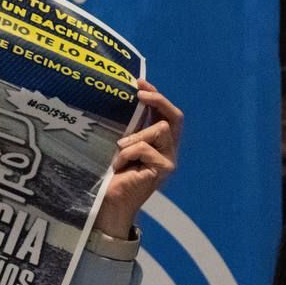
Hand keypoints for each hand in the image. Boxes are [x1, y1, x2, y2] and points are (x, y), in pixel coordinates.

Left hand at [93, 79, 182, 236]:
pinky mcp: (163, 169)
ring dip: (135, 135)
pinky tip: (118, 165)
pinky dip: (128, 153)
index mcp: (160, 141)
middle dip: (158, 100)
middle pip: (175, 117)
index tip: (138, 82)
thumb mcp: (122, 143)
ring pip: (159, 130)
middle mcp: (169, 149)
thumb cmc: (112, 172)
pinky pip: (146, 148)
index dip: (156, 95)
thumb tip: (124, 96)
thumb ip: (129, 126)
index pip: (166, 113)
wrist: (110, 202)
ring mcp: (168, 160)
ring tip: (119, 148)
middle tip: (140, 94)